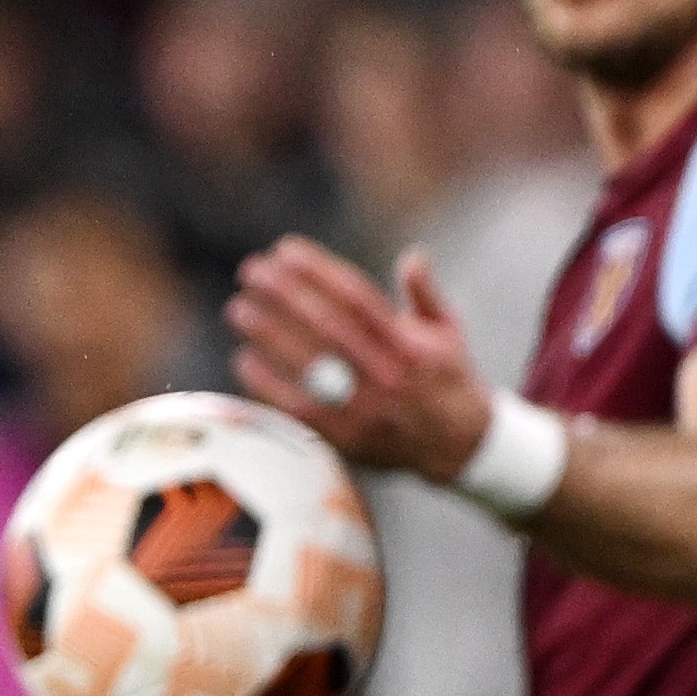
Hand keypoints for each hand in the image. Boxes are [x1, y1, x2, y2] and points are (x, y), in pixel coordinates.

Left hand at [225, 237, 493, 482]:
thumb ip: (425, 293)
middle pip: (326, 326)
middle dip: (285, 295)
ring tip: (239, 308)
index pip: (356, 297)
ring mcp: (364, 408)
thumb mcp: (447, 330)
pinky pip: (298, 408)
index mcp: (409, 344)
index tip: (285, 251)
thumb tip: (412, 255)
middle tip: (251, 271)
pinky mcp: (345, 437)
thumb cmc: (445, 376)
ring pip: (308, 365)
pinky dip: (268, 384)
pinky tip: (244, 359)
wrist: (456, 444)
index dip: (318, 271)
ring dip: (268, 334)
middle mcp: (387, 374)